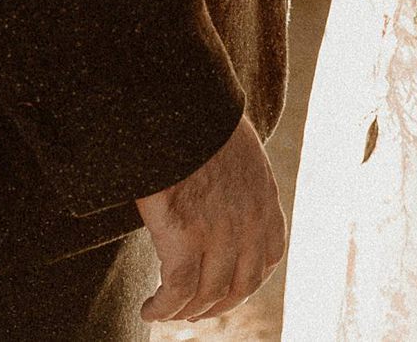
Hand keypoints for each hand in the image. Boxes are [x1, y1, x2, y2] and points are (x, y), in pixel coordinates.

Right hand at [135, 113, 286, 322]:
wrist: (180, 105)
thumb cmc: (199, 122)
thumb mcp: (239, 153)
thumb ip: (240, 184)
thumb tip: (221, 196)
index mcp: (265, 204)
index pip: (266, 262)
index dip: (243, 284)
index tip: (222, 290)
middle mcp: (249, 225)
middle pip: (237, 287)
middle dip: (213, 304)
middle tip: (190, 310)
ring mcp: (218, 234)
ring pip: (205, 293)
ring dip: (183, 311)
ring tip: (164, 311)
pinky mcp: (184, 236)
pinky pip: (176, 289)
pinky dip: (163, 307)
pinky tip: (150, 309)